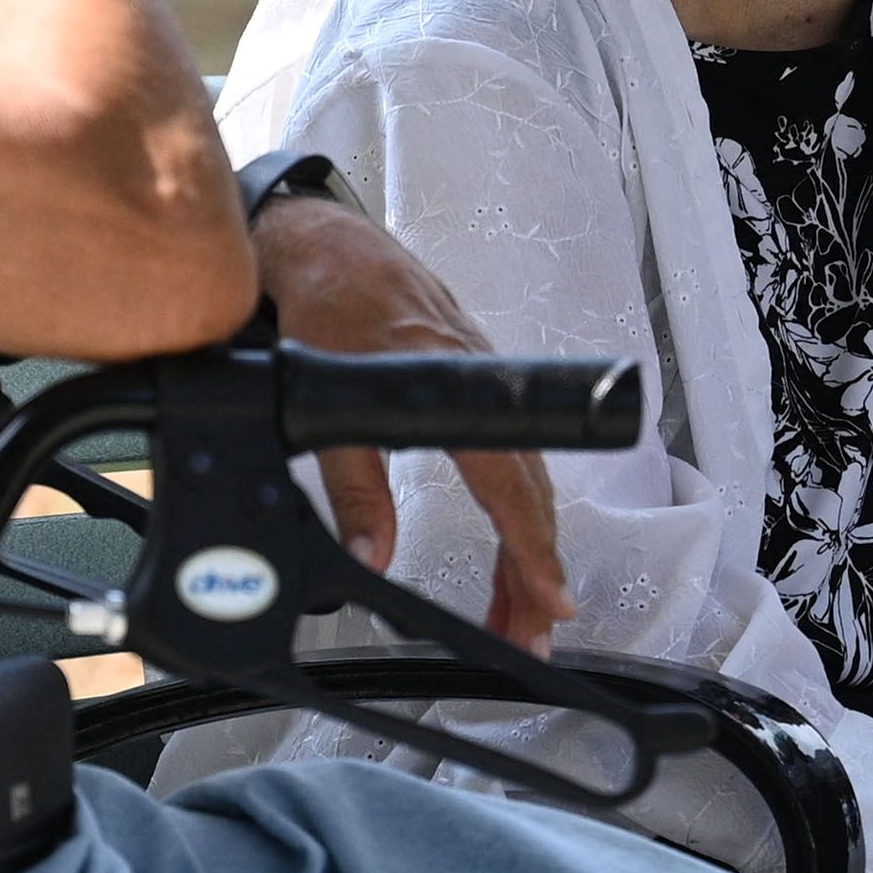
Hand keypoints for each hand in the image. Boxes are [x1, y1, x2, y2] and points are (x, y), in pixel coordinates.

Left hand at [249, 194, 577, 650]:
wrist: (322, 239)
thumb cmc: (325, 299)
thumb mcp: (321, 395)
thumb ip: (351, 482)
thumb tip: (373, 555)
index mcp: (453, 385)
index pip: (509, 485)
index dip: (533, 549)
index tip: (550, 599)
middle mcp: (481, 382)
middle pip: (529, 493)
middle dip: (534, 571)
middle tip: (532, 633)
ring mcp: (483, 379)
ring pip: (523, 478)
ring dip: (524, 548)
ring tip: (517, 608)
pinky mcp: (472, 380)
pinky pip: (510, 455)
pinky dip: (515, 510)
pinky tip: (506, 544)